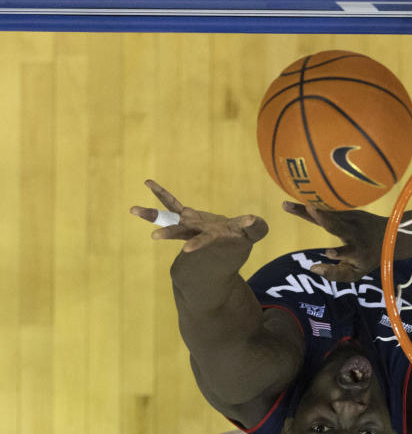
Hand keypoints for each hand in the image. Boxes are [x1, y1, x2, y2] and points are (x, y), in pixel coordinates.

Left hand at [130, 180, 267, 252]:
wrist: (229, 240)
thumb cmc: (243, 237)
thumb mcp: (254, 233)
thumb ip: (256, 228)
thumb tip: (252, 219)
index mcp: (213, 236)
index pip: (205, 240)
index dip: (197, 243)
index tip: (187, 250)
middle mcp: (196, 232)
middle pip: (180, 232)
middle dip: (168, 233)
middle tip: (153, 236)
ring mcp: (189, 224)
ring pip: (169, 218)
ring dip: (152, 214)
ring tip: (132, 210)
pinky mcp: (186, 215)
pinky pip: (172, 203)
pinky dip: (161, 193)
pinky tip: (147, 182)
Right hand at [282, 201, 385, 281]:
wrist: (390, 235)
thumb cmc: (368, 259)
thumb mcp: (356, 272)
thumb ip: (336, 274)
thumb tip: (313, 269)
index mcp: (358, 252)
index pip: (347, 253)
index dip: (339, 253)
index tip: (330, 253)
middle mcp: (354, 233)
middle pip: (337, 225)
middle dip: (323, 218)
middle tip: (309, 209)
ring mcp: (351, 220)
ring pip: (327, 215)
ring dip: (307, 210)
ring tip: (287, 206)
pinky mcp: (347, 212)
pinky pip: (327, 212)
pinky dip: (311, 210)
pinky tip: (292, 206)